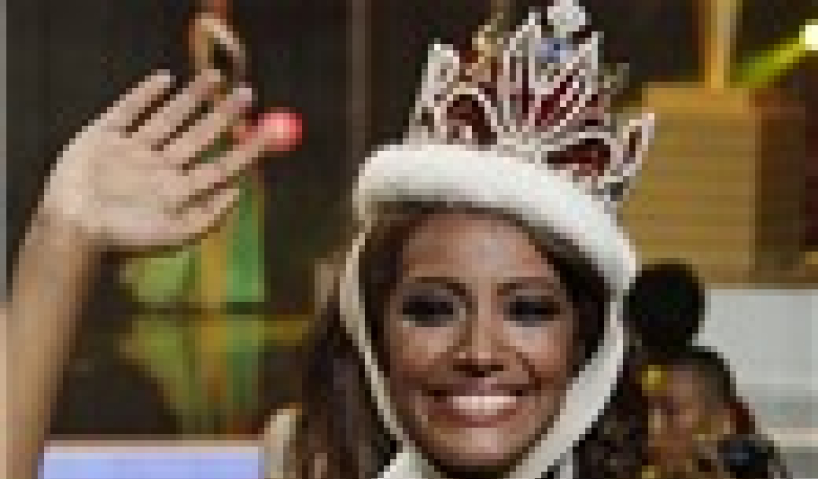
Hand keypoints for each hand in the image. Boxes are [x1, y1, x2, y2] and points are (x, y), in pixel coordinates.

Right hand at [41, 69, 268, 249]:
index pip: (221, 166)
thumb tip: (239, 191)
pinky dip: (145, 93)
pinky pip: (128, 110)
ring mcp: (133, 151)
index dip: (245, 149)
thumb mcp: (176, 235)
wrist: (72, 231)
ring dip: (193, 97)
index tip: (267, 131)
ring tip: (215, 76)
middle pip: (200, 136)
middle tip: (247, 94)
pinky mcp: (104, 137)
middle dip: (224, 115)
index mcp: (179, 191)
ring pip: (170, 118)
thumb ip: (209, 216)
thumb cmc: (125, 240)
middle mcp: (160, 169)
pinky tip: (165, 79)